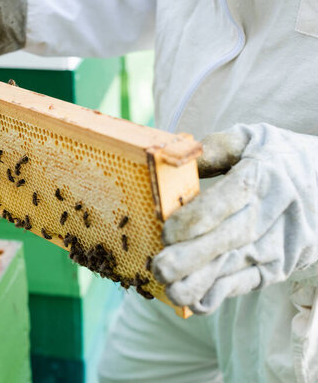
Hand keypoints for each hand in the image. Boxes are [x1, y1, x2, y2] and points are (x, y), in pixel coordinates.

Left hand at [153, 123, 317, 314]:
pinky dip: (222, 293)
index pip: (229, 199)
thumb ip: (212, 149)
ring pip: (239, 265)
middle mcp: (276, 211)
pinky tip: (195, 303)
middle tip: (159, 267)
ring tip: (169, 291)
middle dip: (193, 256)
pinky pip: (252, 282)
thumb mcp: (249, 139)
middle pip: (232, 237)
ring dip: (202, 282)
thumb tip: (173, 163)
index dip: (197, 219)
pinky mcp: (284, 264)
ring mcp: (282, 242)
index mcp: (264, 175)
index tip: (166, 232)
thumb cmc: (278, 157)